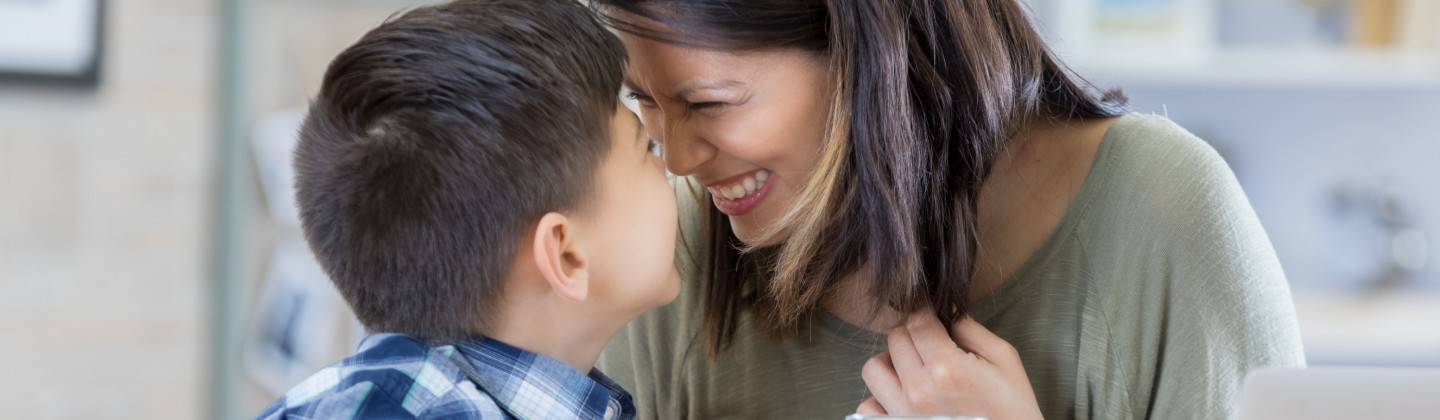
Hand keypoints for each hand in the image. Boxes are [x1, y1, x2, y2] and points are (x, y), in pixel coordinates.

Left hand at [856, 310, 1043, 418]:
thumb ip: (971, 330)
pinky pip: (869, 404)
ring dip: (892, 362)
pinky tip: (905, 396)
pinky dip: (881, 396)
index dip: (925, 312)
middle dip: (912, 334)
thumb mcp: (1003, 360)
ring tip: (914, 368)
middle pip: (895, 339)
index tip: (932, 316)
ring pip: (874, 368)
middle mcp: (918, 390)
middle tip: (931, 344)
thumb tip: (944, 309)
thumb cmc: (1012, 408)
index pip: (917, 321)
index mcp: (947, 368)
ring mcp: (901, 412)